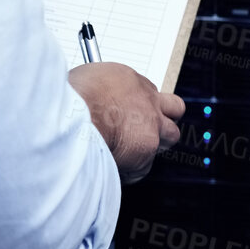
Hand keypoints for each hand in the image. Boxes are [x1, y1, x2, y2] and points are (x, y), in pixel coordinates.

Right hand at [68, 62, 183, 183]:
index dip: (142, 104)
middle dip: (165, 118)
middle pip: (174, 108)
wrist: (78, 118)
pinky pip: (145, 165)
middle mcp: (147, 102)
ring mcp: (151, 126)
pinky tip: (117, 167)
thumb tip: (90, 97)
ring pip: (170, 136)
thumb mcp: (86, 79)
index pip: (148, 91)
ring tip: (134, 151)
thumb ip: (99, 90)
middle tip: (149, 127)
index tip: (133, 111)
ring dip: (156, 144)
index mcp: (131, 81)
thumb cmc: (75, 97)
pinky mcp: (146, 151)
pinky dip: (133, 169)